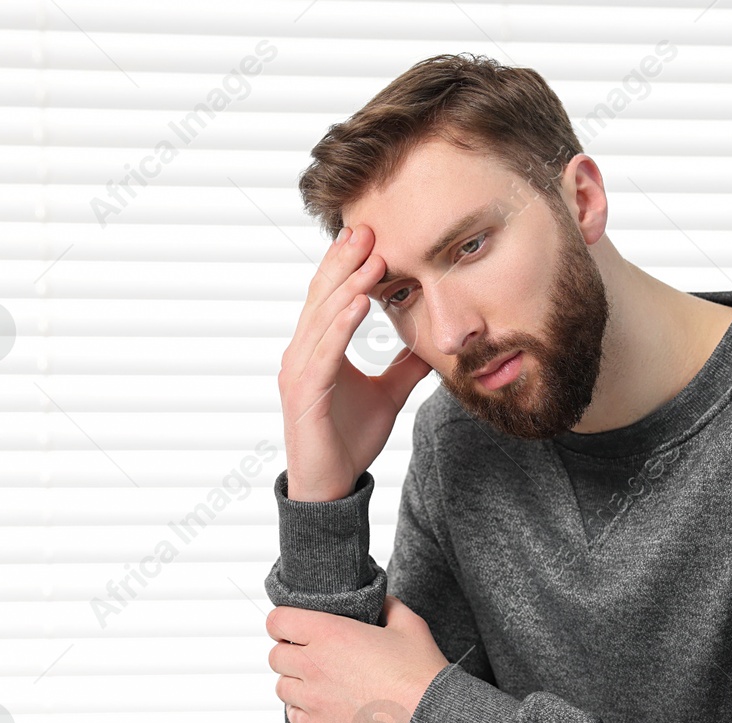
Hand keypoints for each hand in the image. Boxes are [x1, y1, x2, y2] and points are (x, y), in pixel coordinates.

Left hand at [266, 595, 450, 722]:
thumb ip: (388, 606)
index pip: (277, 621)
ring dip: (296, 683)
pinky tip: (326, 705)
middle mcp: (313, 665)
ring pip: (282, 688)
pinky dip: (303, 709)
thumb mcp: (409, 625)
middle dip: (291, 653)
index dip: (284, 622)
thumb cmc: (420, 672)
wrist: (428, 718)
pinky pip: (293, 716)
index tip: (295, 628)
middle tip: (313, 656)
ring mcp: (313, 700)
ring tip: (321, 683)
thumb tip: (380, 601)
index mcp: (329, 633)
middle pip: (276, 656)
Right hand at [278, 223, 434, 501]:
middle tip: (366, 227)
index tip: (369, 235)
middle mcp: (301, 354)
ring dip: (346, 286)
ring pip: (322, 319)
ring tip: (369, 258)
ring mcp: (299, 373)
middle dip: (344, 262)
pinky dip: (340, 326)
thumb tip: (432, 343)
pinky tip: (357, 305)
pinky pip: (323, 354)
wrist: (332, 485)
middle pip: (322, 298)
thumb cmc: (349, 440)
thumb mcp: (388, 394)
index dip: (347, 266)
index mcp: (317, 350)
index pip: (330, 298)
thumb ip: (404, 366)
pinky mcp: (304, 394)